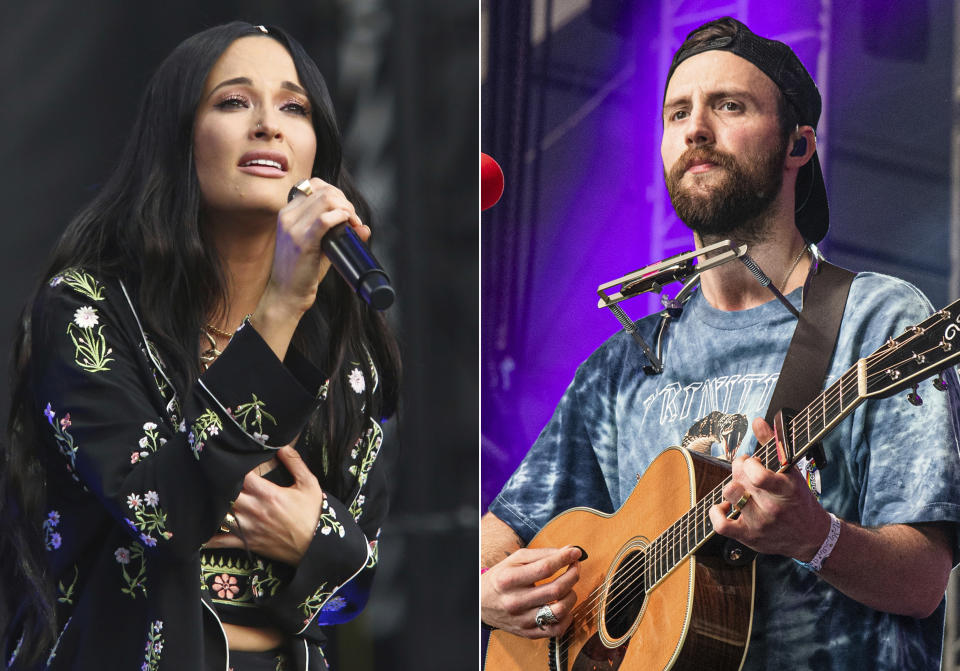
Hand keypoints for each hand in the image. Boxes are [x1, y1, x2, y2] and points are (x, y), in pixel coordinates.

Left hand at [204, 445, 322, 564]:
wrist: (317, 546)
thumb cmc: (313, 514)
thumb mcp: (309, 484)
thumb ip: (295, 462)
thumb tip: (281, 445)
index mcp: (268, 494)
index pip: (241, 476)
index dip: (232, 468)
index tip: (229, 461)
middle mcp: (254, 510)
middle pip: (226, 493)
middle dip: (218, 484)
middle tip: (210, 475)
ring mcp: (248, 528)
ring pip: (220, 515)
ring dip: (212, 505)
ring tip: (202, 495)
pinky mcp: (247, 542)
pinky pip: (221, 542)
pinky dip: (208, 537)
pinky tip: (198, 531)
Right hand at [262, 177, 369, 317]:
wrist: (286, 294)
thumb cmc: (301, 271)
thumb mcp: (317, 246)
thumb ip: (337, 233)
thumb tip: (364, 227)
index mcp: (287, 213)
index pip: (314, 185)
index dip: (336, 193)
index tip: (346, 210)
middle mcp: (287, 216)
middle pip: (323, 190)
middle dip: (345, 201)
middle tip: (354, 220)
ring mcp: (293, 227)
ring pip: (326, 200)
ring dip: (347, 209)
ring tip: (353, 224)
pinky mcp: (302, 241)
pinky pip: (325, 219)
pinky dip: (341, 217)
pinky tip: (348, 225)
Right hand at [481, 546, 582, 637]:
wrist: (481, 603)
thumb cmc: (500, 579)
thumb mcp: (514, 560)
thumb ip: (541, 554)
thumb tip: (569, 550)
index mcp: (509, 579)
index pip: (545, 568)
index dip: (564, 558)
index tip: (575, 553)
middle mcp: (515, 601)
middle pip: (555, 589)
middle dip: (572, 575)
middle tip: (576, 567)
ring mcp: (522, 620)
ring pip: (559, 611)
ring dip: (572, 596)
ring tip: (570, 588)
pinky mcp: (528, 633)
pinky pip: (556, 629)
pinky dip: (567, 617)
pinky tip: (565, 607)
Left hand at [708, 417, 830, 560]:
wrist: (811, 537)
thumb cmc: (799, 500)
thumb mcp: (792, 471)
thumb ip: (773, 444)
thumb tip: (758, 421)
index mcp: (786, 489)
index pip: (757, 474)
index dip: (748, 462)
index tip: (752, 462)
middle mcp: (772, 507)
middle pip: (739, 479)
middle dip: (739, 469)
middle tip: (747, 472)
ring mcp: (760, 523)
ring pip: (730, 495)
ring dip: (731, 487)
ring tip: (739, 487)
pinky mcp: (749, 537)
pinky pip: (721, 525)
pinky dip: (716, 513)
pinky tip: (723, 506)